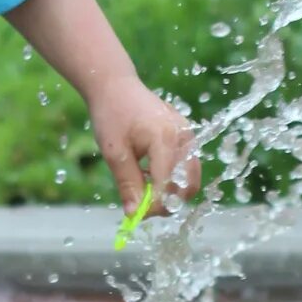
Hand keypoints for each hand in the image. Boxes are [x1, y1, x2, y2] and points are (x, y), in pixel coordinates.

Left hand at [90, 76, 200, 217]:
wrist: (116, 86)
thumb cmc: (112, 114)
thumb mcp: (114, 152)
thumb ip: (127, 183)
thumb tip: (133, 214)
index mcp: (165, 139)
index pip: (167, 184)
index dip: (154, 205)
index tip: (137, 215)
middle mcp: (183, 137)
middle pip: (188, 184)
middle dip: (168, 202)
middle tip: (142, 207)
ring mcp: (187, 135)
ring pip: (189, 177)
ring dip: (170, 191)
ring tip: (142, 187)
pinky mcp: (186, 135)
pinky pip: (186, 165)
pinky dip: (171, 177)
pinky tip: (147, 174)